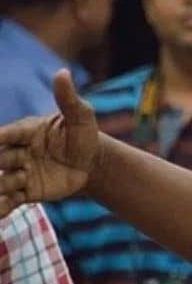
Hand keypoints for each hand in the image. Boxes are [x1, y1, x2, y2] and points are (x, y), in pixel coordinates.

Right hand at [0, 70, 100, 215]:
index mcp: (25, 132)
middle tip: (1, 165)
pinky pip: (8, 201)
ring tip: (13, 187)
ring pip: (2, 181)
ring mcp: (19, 173)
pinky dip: (2, 207)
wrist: (92, 164)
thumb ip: (68, 98)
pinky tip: (3, 210)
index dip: (0, 139)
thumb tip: (62, 73)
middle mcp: (17, 152)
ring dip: (2, 186)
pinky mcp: (25, 192)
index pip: (6, 135)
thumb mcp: (81, 117)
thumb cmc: (82, 136)